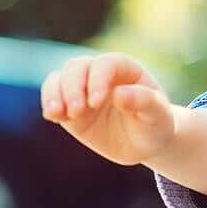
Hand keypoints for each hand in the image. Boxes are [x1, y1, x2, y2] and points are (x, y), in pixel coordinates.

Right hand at [41, 53, 175, 166]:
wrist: (144, 143)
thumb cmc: (155, 124)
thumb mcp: (158, 115)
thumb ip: (143, 101)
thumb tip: (119, 94)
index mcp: (125, 69)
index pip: (105, 64)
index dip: (98, 79)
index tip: (96, 102)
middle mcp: (100, 74)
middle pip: (77, 67)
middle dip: (73, 86)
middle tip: (78, 110)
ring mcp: (82, 89)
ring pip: (59, 78)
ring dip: (54, 93)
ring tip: (57, 113)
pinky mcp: (69, 106)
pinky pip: (52, 97)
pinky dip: (49, 104)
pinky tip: (52, 116)